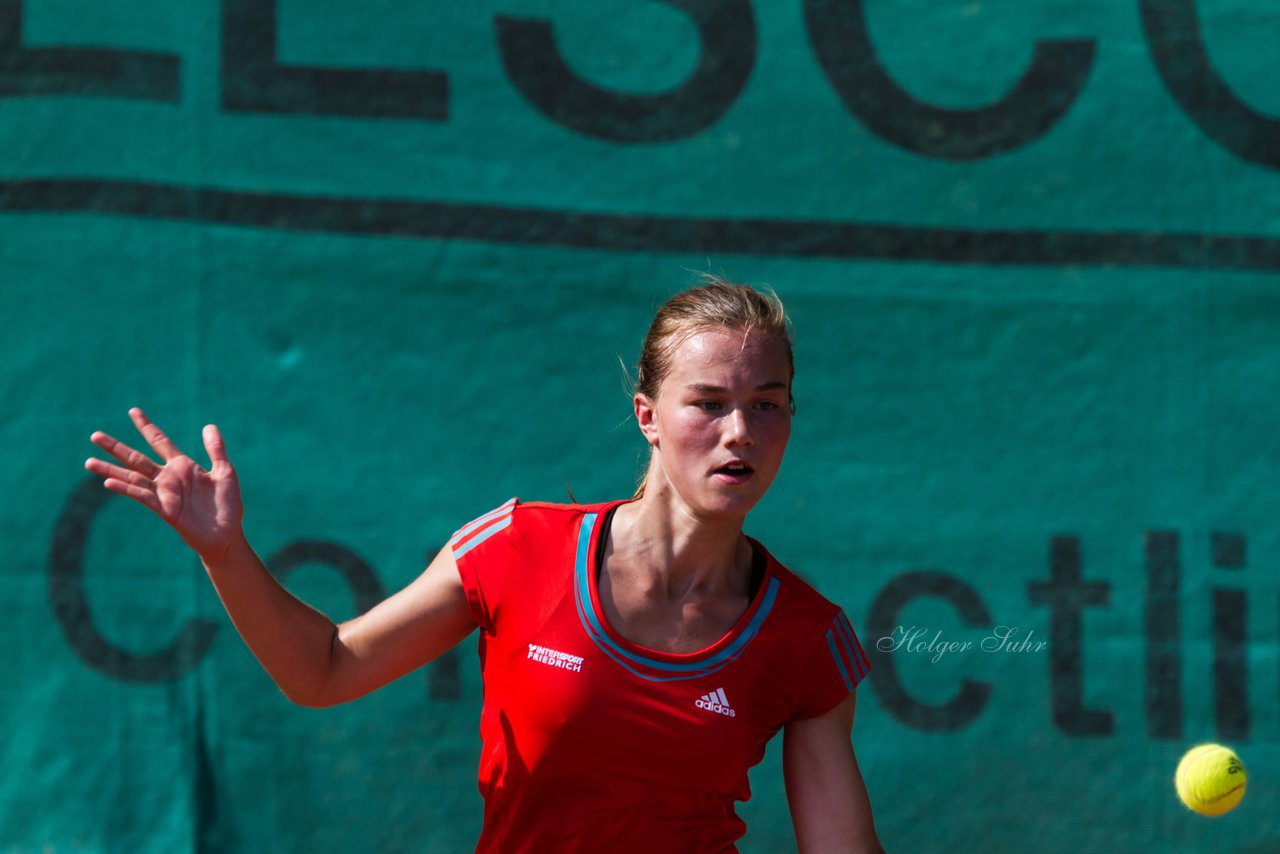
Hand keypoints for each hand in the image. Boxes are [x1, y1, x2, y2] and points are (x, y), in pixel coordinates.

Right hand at [85, 407, 244, 562]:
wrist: (227, 534)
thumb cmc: (228, 505)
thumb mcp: (225, 472)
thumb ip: (216, 449)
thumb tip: (208, 425)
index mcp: (183, 466)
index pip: (160, 441)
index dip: (147, 427)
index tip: (133, 411)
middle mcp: (169, 478)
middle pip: (137, 458)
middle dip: (116, 447)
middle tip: (94, 435)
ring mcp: (164, 493)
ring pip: (132, 477)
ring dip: (111, 470)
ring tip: (88, 461)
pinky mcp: (164, 509)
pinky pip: (142, 497)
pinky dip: (126, 489)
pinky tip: (109, 483)